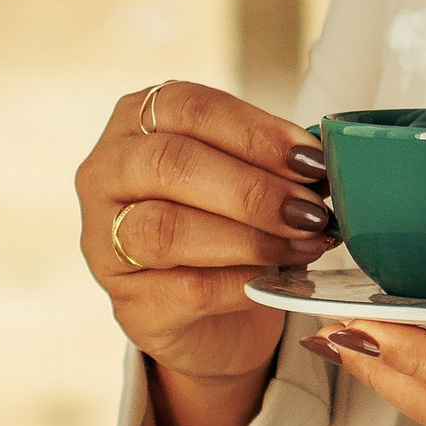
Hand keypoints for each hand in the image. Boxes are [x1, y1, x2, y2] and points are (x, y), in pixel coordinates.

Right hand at [76, 77, 335, 399]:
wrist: (216, 317)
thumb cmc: (231, 223)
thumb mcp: (246, 175)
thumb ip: (271, 160)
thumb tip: (320, 161)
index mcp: (137, 121)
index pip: (188, 108)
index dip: (255, 131)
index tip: (311, 158)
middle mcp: (106, 174)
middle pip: (170, 164)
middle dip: (253, 187)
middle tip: (311, 208)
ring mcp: (105, 242)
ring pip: (167, 228)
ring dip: (250, 235)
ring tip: (305, 241)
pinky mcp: (130, 303)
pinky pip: (187, 288)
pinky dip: (244, 280)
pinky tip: (280, 278)